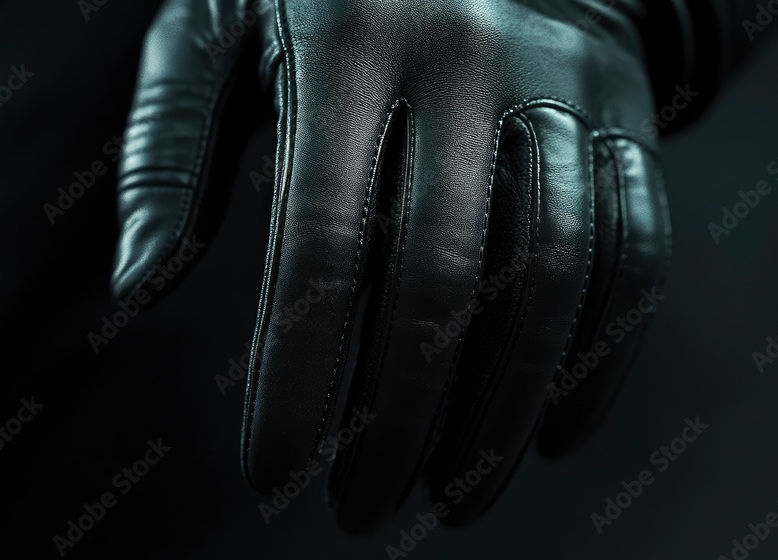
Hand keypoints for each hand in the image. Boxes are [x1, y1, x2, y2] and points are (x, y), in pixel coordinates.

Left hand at [112, 0, 670, 531]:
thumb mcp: (218, 34)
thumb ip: (168, 153)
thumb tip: (138, 295)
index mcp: (344, 40)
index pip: (322, 241)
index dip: (300, 373)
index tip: (278, 474)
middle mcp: (466, 57)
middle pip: (444, 276)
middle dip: (401, 419)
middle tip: (363, 508)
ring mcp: (562, 84)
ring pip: (554, 276)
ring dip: (506, 410)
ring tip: (459, 499)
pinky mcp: (628, 116)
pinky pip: (639, 249)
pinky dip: (604, 357)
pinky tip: (557, 436)